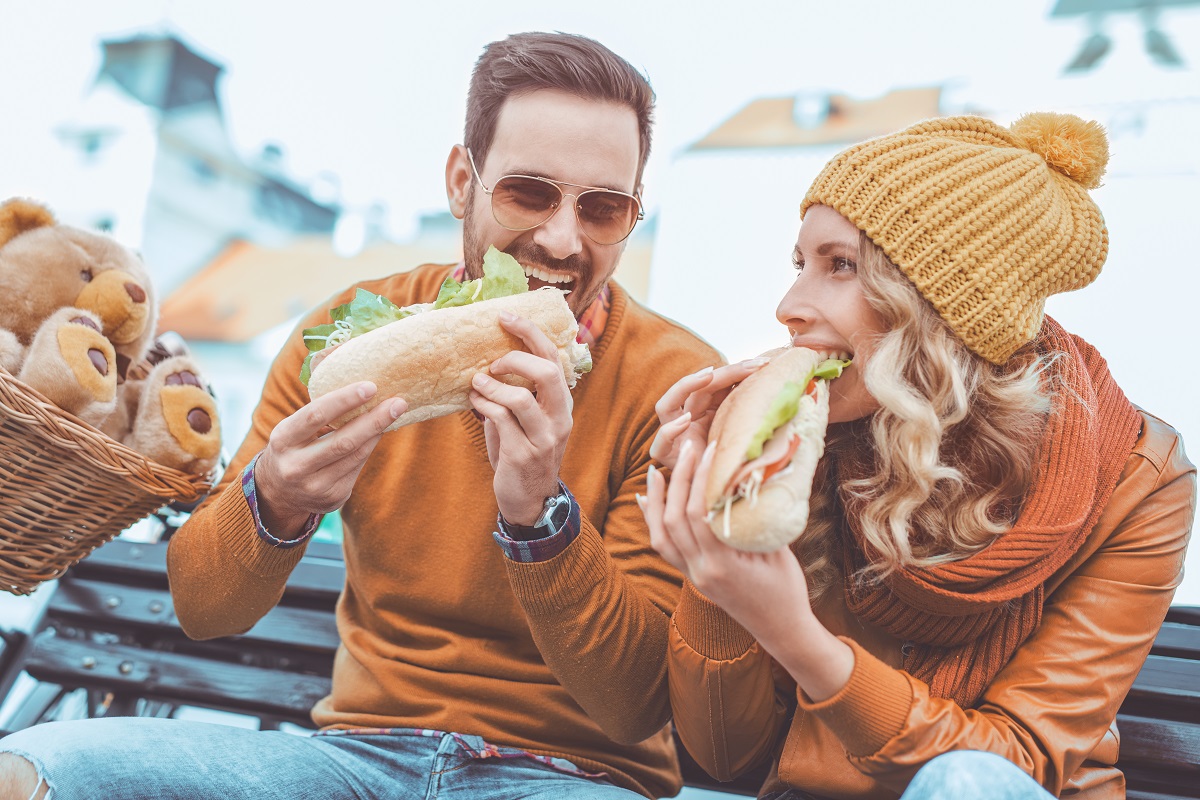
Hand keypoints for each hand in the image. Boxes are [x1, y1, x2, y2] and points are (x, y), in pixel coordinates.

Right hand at [255, 381, 406, 536]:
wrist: (279, 493)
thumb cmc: (294, 447)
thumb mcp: (293, 429)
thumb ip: (319, 412)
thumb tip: (363, 388)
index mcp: (282, 440)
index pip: (315, 415)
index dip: (344, 400)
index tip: (371, 386)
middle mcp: (295, 466)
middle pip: (343, 441)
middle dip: (374, 420)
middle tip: (398, 402)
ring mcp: (315, 486)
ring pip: (355, 455)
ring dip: (378, 432)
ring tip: (395, 412)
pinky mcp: (332, 497)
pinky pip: (358, 467)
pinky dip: (370, 446)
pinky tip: (380, 431)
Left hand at [468, 312, 572, 525]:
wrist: (529, 500)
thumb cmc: (522, 452)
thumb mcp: (527, 420)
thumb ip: (517, 392)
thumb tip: (487, 359)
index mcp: (562, 404)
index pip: (554, 358)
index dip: (531, 333)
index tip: (507, 316)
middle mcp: (559, 419)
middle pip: (545, 373)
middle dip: (514, 359)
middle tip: (492, 363)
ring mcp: (543, 438)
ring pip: (520, 398)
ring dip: (492, 386)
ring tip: (476, 383)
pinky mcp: (522, 454)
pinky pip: (500, 420)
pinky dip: (483, 406)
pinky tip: (474, 403)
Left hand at [640, 439, 853, 700]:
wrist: (782, 631)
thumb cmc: (787, 590)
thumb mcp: (777, 550)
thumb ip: (757, 518)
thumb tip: (751, 476)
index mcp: (722, 565)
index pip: (699, 513)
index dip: (700, 478)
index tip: (709, 450)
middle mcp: (700, 572)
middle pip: (674, 520)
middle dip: (678, 481)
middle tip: (687, 450)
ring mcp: (693, 577)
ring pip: (660, 536)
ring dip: (656, 502)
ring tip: (656, 471)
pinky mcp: (692, 579)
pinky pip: (664, 549)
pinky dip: (653, 523)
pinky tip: (648, 503)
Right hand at [649, 359, 768, 469]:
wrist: (719, 499)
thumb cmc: (734, 468)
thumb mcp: (746, 437)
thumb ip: (751, 417)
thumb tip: (778, 390)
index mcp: (706, 411)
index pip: (716, 383)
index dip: (738, 371)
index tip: (763, 364)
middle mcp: (687, 418)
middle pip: (697, 388)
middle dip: (724, 373)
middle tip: (750, 366)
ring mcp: (674, 435)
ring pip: (667, 404)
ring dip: (686, 385)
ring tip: (708, 376)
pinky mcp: (665, 456)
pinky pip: (661, 441)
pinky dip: (671, 430)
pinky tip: (685, 421)